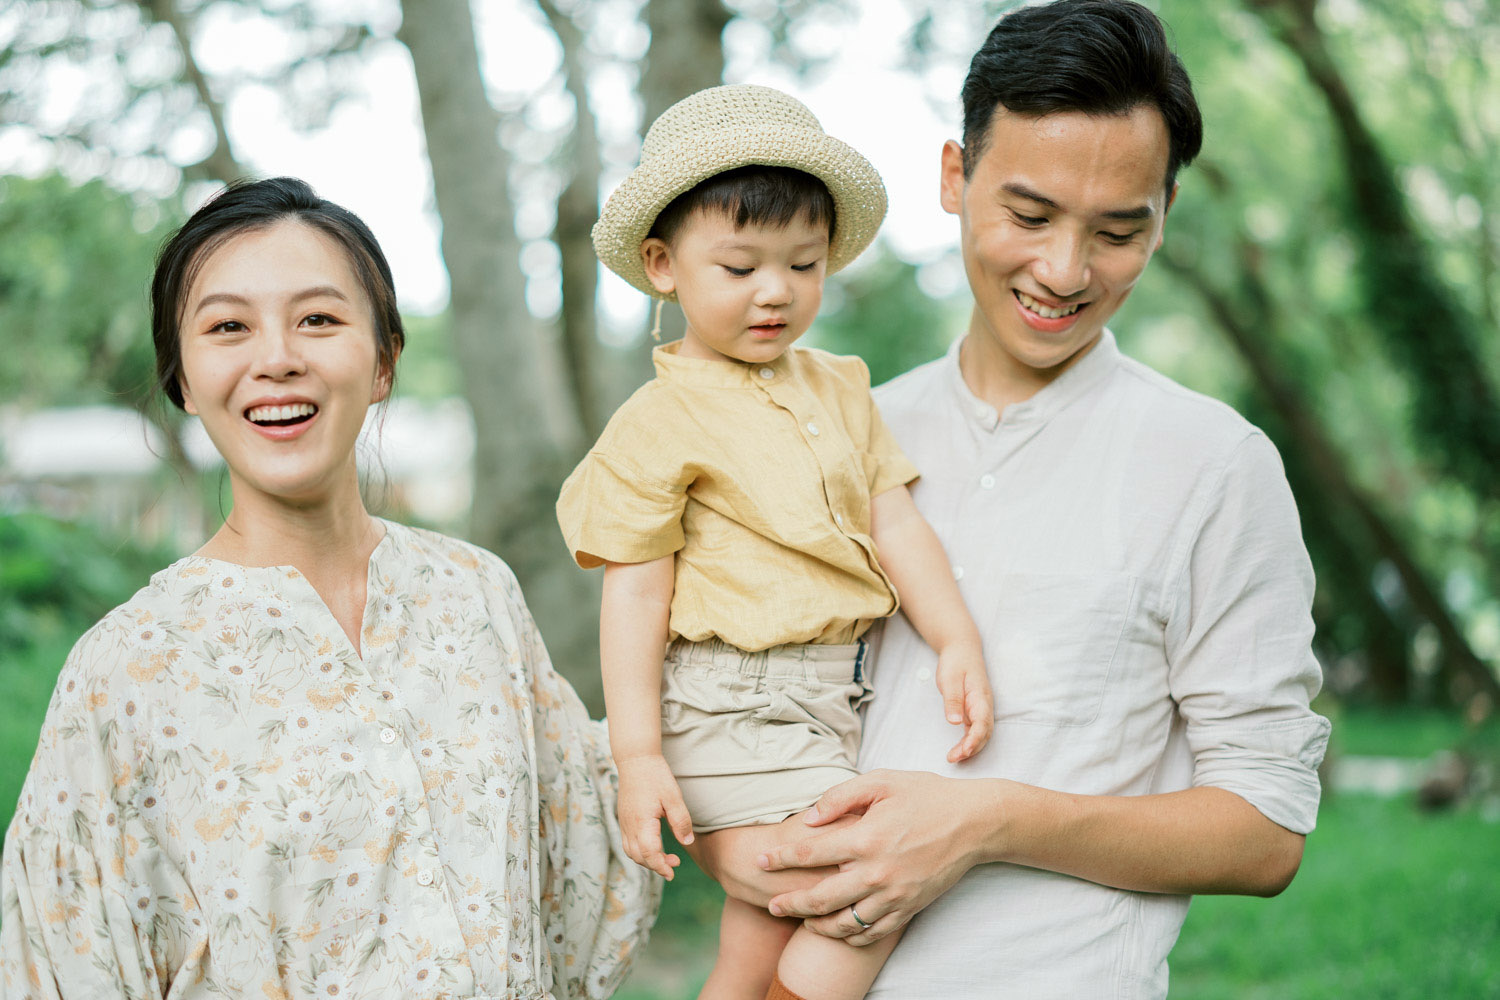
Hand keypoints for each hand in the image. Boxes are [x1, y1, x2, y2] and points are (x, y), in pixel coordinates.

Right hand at [616, 754, 694, 878]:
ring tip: (665, 857)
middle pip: (639, 857)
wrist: (635, 759)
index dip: (661, 866)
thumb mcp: (673, 797)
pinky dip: (640, 850)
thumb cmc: (655, 776)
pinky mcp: (624, 818)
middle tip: (674, 864)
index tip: (672, 873)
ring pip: (631, 851)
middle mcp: (629, 825)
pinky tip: (653, 845)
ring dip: (647, 859)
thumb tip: (687, 842)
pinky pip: (628, 842)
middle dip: (656, 865)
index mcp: (642, 822)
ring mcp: (624, 822)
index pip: (649, 854)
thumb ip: (680, 821)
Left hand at [757, 769, 996, 943]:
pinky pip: (873, 932)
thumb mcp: (882, 781)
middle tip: (771, 904)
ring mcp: (894, 895)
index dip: (780, 858)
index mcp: (866, 838)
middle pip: (820, 898)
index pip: (810, 853)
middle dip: (789, 904)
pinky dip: (852, 935)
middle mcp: (877, 872)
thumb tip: (808, 818)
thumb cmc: (926, 795)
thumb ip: (840, 796)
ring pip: (845, 923)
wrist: (974, 822)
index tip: (760, 860)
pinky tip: (839, 929)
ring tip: (802, 920)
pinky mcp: (909, 908)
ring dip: (817, 925)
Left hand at [935, 641, 992, 761]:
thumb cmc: (956, 662)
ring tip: (953, 758)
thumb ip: (953, 700)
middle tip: (954, 758)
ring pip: (981, 733)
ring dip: (970, 748)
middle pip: (984, 732)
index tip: (965, 751)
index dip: (975, 739)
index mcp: (980, 697)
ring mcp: (980, 709)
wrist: (962, 649)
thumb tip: (954, 722)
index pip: (982, 723)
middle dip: (972, 749)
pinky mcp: (974, 711)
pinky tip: (958, 750)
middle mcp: (984, 705)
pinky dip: (968, 741)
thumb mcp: (950, 678)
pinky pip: (975, 730)